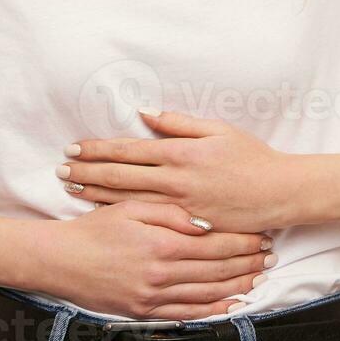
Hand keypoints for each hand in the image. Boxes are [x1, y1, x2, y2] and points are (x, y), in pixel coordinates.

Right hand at [27, 200, 275, 319]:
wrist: (60, 260)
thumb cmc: (94, 229)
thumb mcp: (131, 207)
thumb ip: (170, 213)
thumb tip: (204, 222)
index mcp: (161, 244)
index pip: (214, 244)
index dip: (241, 240)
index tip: (260, 234)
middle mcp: (161, 274)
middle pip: (216, 270)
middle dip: (247, 262)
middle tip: (269, 256)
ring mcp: (153, 297)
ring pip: (207, 294)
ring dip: (236, 286)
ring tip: (258, 278)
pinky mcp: (144, 312)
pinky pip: (186, 314)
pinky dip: (212, 310)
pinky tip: (230, 304)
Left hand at [56, 108, 301, 232]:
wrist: (279, 192)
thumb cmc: (250, 157)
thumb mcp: (217, 130)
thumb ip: (178, 122)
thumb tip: (145, 114)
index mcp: (180, 153)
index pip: (128, 151)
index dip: (98, 150)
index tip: (74, 149)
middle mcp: (175, 180)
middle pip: (120, 177)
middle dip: (87, 173)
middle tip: (60, 171)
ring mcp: (180, 207)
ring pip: (128, 201)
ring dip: (97, 195)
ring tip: (71, 191)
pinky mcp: (188, 226)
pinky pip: (148, 221)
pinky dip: (123, 216)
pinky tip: (104, 215)